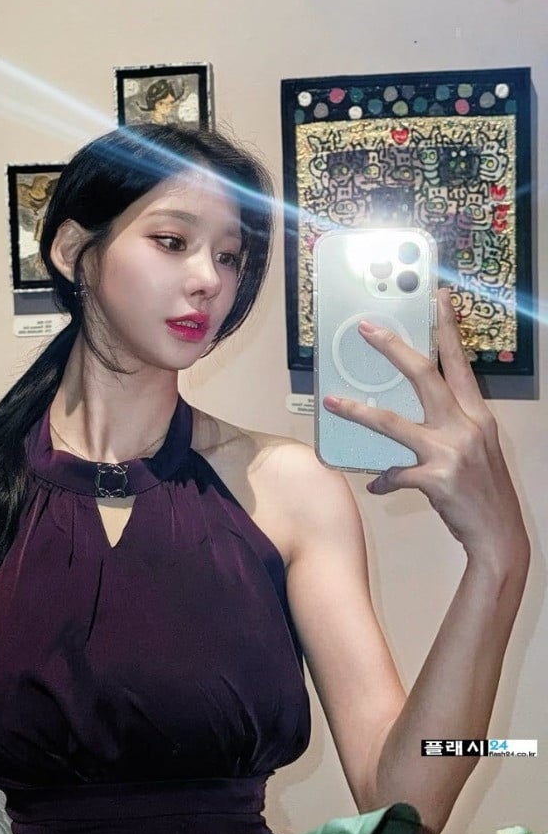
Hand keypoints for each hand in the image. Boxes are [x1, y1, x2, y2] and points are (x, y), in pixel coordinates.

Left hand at [323, 288, 525, 558]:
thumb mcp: (476, 449)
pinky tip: (377, 484)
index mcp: (477, 415)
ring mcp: (451, 452)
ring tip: (333, 401)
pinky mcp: (436, 479)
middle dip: (392, 348)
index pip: (459, 363)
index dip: (447, 328)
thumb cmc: (484, 490)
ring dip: (358, 412)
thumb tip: (409, 418)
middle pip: (424, 375)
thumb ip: (448, 428)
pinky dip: (383, 478)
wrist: (500, 535)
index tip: (438, 298)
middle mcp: (466, 426)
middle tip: (366, 328)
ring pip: (393, 422)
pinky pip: (394, 473)